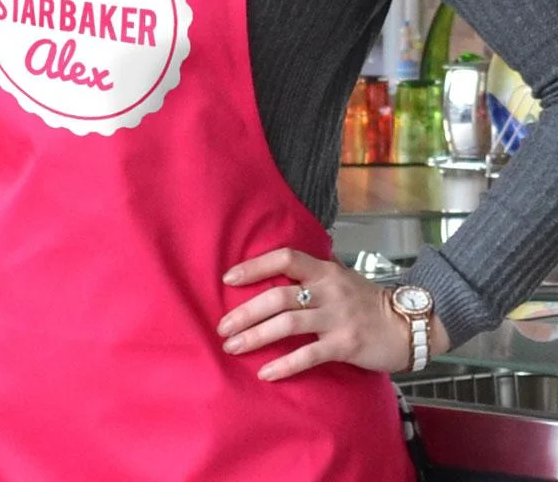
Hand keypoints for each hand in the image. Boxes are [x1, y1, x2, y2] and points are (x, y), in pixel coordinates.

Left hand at [218, 247, 450, 380]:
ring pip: (287, 324)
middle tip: (222, 326)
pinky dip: (284, 364)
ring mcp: (337, 318)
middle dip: (245, 312)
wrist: (409, 324)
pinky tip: (265, 372)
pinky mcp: (345, 345)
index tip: (228, 278)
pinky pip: (308, 355)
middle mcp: (328, 290)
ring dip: (255, 336)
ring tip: (232, 347)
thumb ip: (312, 273)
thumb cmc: (367, 301)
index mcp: (324, 270)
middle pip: (278, 296)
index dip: (254, 266)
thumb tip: (276, 269)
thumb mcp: (340, 276)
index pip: (285, 258)